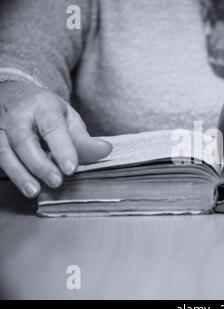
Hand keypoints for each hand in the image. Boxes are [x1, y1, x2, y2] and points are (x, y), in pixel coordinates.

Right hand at [0, 82, 111, 197]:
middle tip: (56, 181)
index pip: (53, 127)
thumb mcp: (68, 119)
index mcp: (43, 106)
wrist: (13, 94)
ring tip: (34, 191)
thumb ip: (84, 139)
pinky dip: (9, 172)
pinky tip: (22, 184)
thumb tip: (105, 151)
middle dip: (40, 163)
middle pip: (23, 140)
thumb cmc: (46, 112)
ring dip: (19, 173)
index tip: (71, 168)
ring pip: (3, 150)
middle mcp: (17, 114)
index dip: (62, 148)